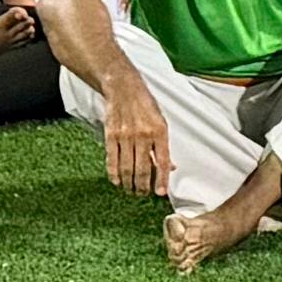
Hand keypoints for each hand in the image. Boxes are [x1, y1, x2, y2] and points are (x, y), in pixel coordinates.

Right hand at [98, 81, 172, 196]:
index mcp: (159, 131)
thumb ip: (164, 145)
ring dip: (129, 183)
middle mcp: (142, 135)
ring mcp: (125, 136)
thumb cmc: (145, 105)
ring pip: (127, 168)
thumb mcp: (161, 122)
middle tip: (143, 194)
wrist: (124, 88)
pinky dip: (114, 173)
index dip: (162, 180)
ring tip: (131, 190)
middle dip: (143, 186)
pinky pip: (112, 160)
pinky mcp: (111, 135)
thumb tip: (171, 167)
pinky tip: (117, 181)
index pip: (162, 161)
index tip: (160, 193)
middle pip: (143, 169)